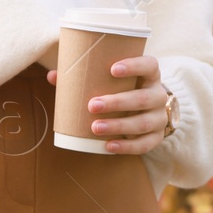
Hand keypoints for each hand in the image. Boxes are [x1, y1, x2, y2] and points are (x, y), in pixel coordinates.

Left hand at [46, 54, 169, 154]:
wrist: (147, 111)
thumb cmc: (122, 91)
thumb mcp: (111, 81)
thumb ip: (85, 76)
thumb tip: (53, 75)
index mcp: (150, 75)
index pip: (149, 65)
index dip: (134, 66)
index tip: (112, 69)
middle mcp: (159, 95)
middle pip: (143, 98)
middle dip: (117, 102)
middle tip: (92, 105)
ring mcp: (160, 117)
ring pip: (143, 123)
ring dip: (118, 126)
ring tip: (95, 127)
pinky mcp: (157, 137)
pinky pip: (145, 144)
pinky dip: (126, 146)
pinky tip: (109, 146)